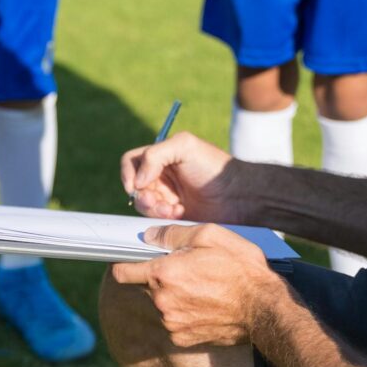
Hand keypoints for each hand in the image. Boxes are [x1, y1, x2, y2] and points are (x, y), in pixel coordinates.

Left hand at [110, 224, 283, 346]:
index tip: (133, 261)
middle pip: (146, 286)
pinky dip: (184, 314)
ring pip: (161, 305)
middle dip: (161, 277)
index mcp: (163, 273)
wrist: (264, 310)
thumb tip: (150, 236)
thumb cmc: (241, 269)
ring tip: (203, 288)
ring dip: (174, 296)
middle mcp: (162, 301)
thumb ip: (173, 234)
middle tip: (189, 270)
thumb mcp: (211, 236)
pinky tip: (206, 306)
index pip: (122, 272)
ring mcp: (171, 323)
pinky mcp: (183, 339)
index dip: (124, 264)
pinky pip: (174, 322)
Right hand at [120, 132, 243, 222]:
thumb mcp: (184, 146)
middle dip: (143, 196)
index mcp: (162, 157)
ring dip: (153, 208)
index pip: (132, 162)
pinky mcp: (174, 215)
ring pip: (144, 205)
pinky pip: (156, 220)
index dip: (128, 174)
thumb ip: (155, 155)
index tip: (136, 186)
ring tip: (172, 209)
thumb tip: (136, 181)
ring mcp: (167, 196)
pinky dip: (162, 218)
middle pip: (135, 187)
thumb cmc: (214, 167)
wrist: (237, 195)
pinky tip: (179, 214)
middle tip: (156, 201)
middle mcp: (162, 176)